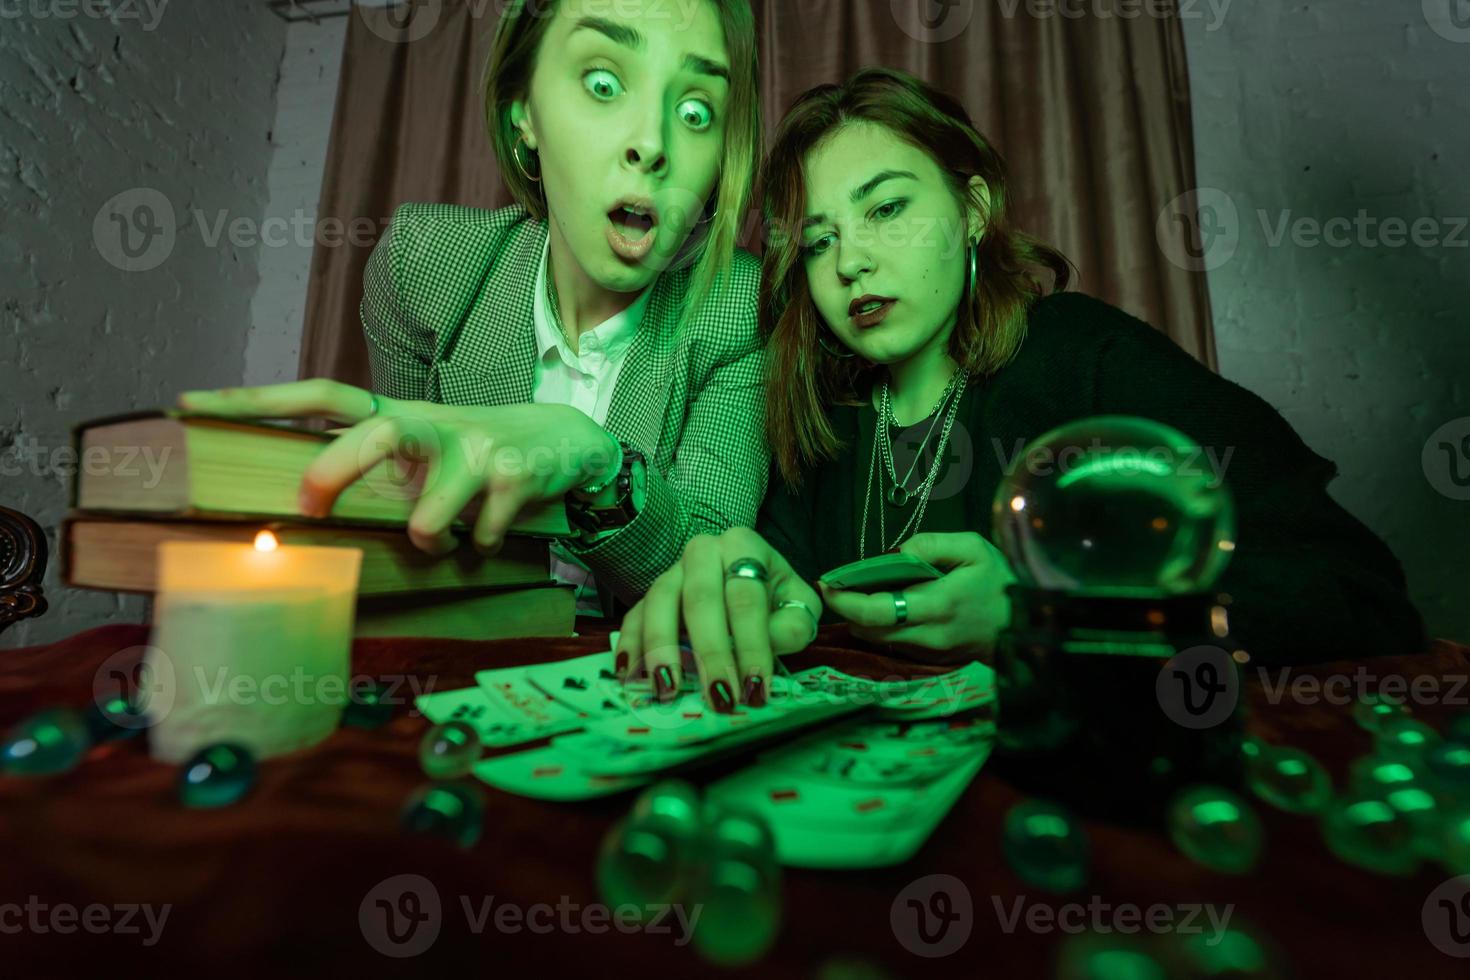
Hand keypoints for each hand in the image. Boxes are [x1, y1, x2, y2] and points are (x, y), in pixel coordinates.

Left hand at [176, 380, 618, 556]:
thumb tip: (306, 508)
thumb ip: (379, 471)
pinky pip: (480, 534)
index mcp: (401, 417)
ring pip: (432, 507)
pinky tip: (490, 538)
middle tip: (311, 506)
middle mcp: (434, 425)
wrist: (572, 444)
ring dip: (429, 536)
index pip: (322, 394)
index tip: (188, 404)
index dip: (255, 399)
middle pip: (376, 433)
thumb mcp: (427, 451)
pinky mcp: (515, 476)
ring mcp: (476, 449)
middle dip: (338, 469)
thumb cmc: (479, 455)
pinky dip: (479, 548)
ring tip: (438, 543)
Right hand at [614, 528, 821, 712]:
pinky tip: (629, 674)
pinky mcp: (650, 594)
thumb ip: (791, 626)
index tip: (755, 688)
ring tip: (667, 689)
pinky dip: (630, 645)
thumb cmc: (775, 596)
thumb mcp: (798, 605)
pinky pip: (634, 615)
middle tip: (718, 696)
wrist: (748, 576)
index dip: (751, 645)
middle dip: (709, 652)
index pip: (746, 598)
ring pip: (660, 603)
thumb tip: (766, 647)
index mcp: (744, 545)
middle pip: (701, 599)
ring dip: (662, 649)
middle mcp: (703, 550)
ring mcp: (672, 570)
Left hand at [819, 532, 1015, 662]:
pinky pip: (896, 643)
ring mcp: (931, 650)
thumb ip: (930, 544)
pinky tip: (884, 606)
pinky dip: (882, 626)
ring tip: (856, 594)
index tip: (827, 584)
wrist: (1030, 619)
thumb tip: (896, 553)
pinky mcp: (935, 657)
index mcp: (937, 604)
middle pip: (870, 629)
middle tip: (836, 587)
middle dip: (847, 610)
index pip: (877, 610)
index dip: (845, 600)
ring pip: (880, 639)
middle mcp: (929, 634)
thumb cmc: (1000, 578)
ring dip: (862, 619)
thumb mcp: (972, 547)